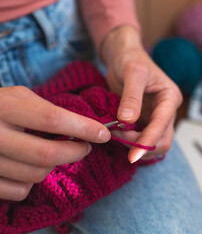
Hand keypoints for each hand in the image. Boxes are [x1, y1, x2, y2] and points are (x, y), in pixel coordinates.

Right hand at [0, 86, 110, 200]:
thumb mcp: (18, 98)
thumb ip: (48, 111)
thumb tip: (86, 129)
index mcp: (5, 107)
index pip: (52, 120)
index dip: (83, 128)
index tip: (104, 133)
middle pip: (47, 154)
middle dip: (75, 152)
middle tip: (85, 146)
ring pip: (36, 174)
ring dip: (53, 165)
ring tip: (51, 152)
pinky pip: (19, 191)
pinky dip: (31, 181)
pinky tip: (27, 165)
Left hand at [101, 25, 182, 162]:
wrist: (123, 56)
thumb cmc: (131, 59)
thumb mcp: (133, 72)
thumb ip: (131, 97)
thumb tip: (128, 121)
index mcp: (170, 98)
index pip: (162, 125)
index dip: (148, 141)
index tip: (132, 155)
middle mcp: (166, 111)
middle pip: (162, 141)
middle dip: (142, 146)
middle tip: (118, 139)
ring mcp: (155, 118)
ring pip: (152, 144)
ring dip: (134, 146)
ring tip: (114, 133)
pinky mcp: (143, 121)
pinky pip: (140, 139)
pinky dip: (128, 141)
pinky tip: (115, 134)